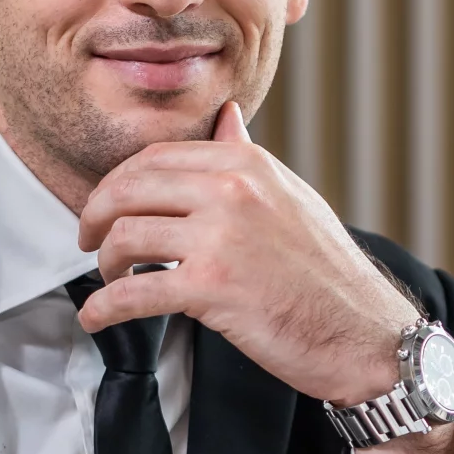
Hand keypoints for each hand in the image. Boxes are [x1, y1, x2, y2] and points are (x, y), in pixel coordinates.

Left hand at [76, 103, 453, 453]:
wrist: (365, 334)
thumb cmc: (328, 275)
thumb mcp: (292, 200)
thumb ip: (247, 160)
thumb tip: (226, 119)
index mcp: (248, 165)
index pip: (156, 157)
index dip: (117, 183)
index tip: (108, 207)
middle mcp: (233, 191)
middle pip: (129, 189)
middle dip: (96, 216)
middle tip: (88, 240)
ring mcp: (221, 237)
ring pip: (125, 237)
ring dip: (101, 263)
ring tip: (106, 280)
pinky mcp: (213, 288)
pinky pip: (133, 293)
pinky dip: (104, 309)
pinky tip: (96, 320)